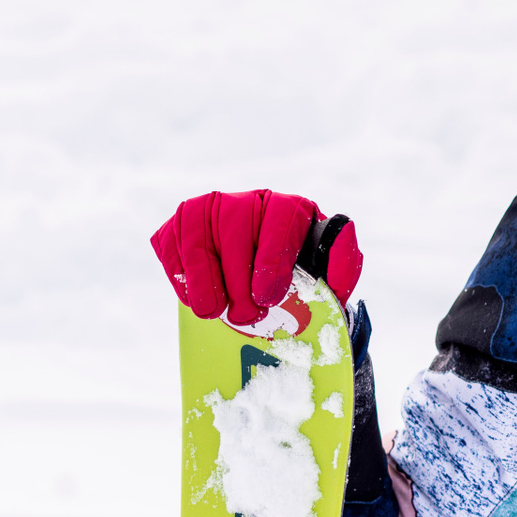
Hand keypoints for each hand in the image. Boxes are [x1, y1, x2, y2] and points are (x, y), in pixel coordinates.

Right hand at [150, 190, 361, 327]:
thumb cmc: (298, 278)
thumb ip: (342, 258)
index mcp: (290, 207)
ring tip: (215, 312)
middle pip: (235, 229)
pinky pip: (171, 245)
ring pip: (198, 238)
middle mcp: (249, 199)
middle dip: (238, 279)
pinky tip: (196, 296)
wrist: (264, 285)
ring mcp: (210, 208)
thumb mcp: (328, 274)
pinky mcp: (179, 225)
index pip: (279, 218)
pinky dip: (181, 275)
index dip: (271, 259)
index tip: (268, 296)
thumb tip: (345, 229)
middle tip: (246, 316)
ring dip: (205, 280)